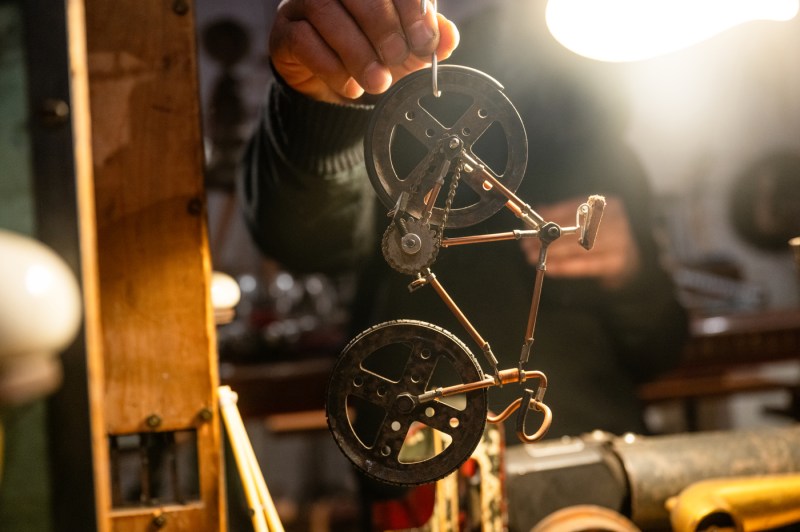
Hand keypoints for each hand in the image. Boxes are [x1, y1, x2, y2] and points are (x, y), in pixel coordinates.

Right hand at [270, 0, 459, 102]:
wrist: (337, 89)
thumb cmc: (374, 58)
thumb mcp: (408, 51)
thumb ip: (429, 40)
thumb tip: (450, 37)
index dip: (410, 7)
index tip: (425, 41)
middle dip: (384, 28)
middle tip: (398, 59)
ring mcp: (303, 4)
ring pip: (326, 12)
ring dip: (358, 52)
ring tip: (378, 82)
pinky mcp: (284, 31)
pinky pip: (304, 41)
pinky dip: (332, 67)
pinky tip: (350, 87)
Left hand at [519, 196, 641, 289]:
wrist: (633, 260)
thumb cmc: (606, 237)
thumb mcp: (590, 221)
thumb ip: (567, 216)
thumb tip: (540, 210)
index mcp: (607, 206)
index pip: (574, 210)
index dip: (551, 217)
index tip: (533, 225)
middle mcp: (615, 222)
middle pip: (574, 230)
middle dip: (548, 238)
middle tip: (528, 245)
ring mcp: (618, 243)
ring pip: (578, 248)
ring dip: (553, 254)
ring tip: (533, 257)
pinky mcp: (616, 263)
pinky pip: (585, 265)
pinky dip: (565, 267)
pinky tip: (551, 268)